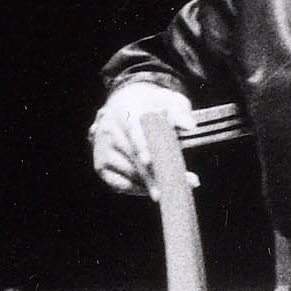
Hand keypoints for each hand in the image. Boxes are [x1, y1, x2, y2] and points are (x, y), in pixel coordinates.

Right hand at [88, 80, 196, 197]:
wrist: (125, 107)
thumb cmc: (152, 106)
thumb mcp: (168, 101)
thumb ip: (180, 112)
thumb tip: (190, 126)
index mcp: (125, 110)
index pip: (132, 129)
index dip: (140, 146)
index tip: (148, 161)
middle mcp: (109, 130)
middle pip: (132, 156)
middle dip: (156, 173)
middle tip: (183, 183)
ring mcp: (102, 149)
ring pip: (129, 173)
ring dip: (152, 184)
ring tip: (175, 188)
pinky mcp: (101, 166)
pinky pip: (122, 184)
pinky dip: (141, 189)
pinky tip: (156, 189)